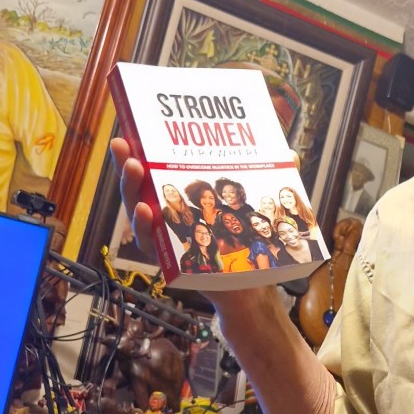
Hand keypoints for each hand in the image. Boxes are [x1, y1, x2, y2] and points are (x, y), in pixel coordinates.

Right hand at [109, 139, 257, 311]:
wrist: (251, 284)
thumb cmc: (246, 239)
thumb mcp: (257, 203)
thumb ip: (269, 179)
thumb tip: (289, 154)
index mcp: (182, 196)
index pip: (157, 169)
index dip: (141, 150)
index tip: (130, 129)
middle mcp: (167, 215)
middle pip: (141, 187)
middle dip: (129, 164)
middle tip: (124, 145)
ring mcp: (165, 237)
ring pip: (139, 213)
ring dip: (132, 190)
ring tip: (134, 169)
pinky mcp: (169, 259)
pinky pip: (151, 244)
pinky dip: (145, 227)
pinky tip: (146, 211)